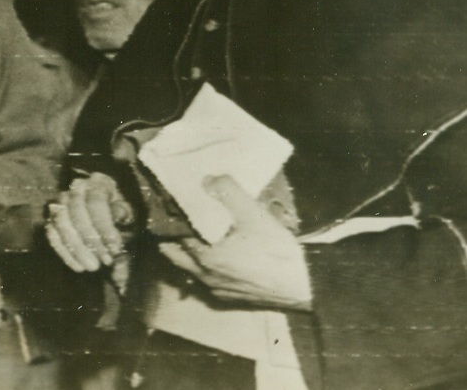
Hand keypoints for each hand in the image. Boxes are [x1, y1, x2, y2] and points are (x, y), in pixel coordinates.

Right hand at [45, 172, 133, 271]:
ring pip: (61, 221)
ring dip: (76, 247)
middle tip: (104, 262)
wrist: (105, 210)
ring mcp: (61, 200)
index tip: (115, 249)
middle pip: (77, 212)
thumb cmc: (119, 212)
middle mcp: (76, 187)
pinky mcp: (51, 216)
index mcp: (98, 182)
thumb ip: (125, 224)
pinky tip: (78, 266)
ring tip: (92, 267)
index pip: (96, 202)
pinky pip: (52, 233)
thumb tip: (117, 233)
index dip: (105, 227)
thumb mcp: (128, 215)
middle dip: (91, 240)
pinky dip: (64, 251)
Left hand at [159, 175, 311, 310]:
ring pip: (189, 268)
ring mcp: (217, 290)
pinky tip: (219, 252)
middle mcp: (204, 277)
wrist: (306, 286)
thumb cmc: (277, 251)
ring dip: (188, 251)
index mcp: (204, 257)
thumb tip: (207, 179)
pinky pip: (206, 279)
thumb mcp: (253, 214)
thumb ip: (227, 192)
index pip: (172, 235)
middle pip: (174, 254)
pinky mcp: (230, 298)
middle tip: (181, 217)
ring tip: (199, 231)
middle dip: (172, 236)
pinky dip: (204, 265)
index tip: (172, 203)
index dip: (171, 218)